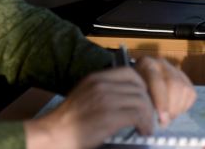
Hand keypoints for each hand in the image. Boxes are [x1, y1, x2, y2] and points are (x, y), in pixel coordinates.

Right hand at [24, 59, 195, 148]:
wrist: (56, 132)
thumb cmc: (71, 120)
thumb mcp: (86, 95)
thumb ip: (104, 90)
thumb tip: (128, 96)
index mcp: (96, 77)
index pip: (129, 72)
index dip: (142, 86)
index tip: (143, 100)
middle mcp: (101, 84)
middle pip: (139, 86)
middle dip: (149, 103)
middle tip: (148, 117)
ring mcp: (105, 98)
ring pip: (141, 100)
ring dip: (149, 116)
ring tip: (145, 127)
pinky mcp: (108, 116)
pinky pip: (137, 115)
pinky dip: (145, 124)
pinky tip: (142, 132)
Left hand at [134, 56, 195, 125]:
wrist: (142, 76)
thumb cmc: (137, 87)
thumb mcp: (136, 91)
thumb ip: (144, 99)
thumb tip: (154, 116)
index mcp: (147, 64)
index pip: (157, 81)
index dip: (161, 101)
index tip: (161, 119)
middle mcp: (162, 63)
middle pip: (174, 84)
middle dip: (171, 107)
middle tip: (164, 121)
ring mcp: (175, 69)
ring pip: (184, 89)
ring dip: (178, 108)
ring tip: (168, 117)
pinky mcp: (185, 78)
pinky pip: (191, 94)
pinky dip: (184, 106)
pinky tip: (174, 110)